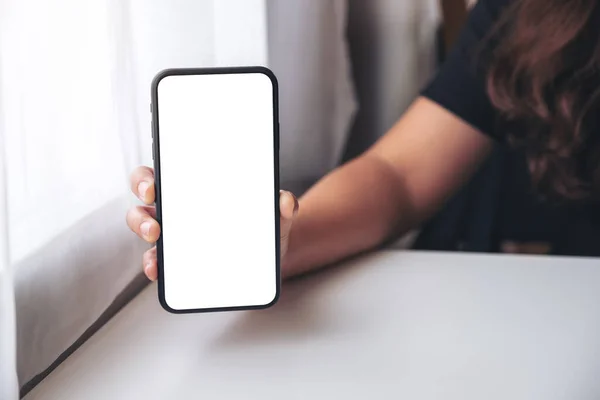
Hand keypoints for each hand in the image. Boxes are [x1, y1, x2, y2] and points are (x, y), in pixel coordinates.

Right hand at [126, 166, 298, 280]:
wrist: (270, 256)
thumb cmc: (264, 226)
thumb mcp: (276, 215)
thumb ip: (283, 206)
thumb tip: (286, 201)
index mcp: (195, 187)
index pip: (161, 174)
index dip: (146, 179)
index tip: (153, 188)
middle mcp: (178, 208)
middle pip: (143, 201)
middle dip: (140, 211)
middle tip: (156, 225)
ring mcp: (176, 233)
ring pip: (144, 228)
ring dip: (143, 234)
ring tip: (155, 245)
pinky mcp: (178, 259)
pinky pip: (158, 260)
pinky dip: (154, 265)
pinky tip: (158, 271)